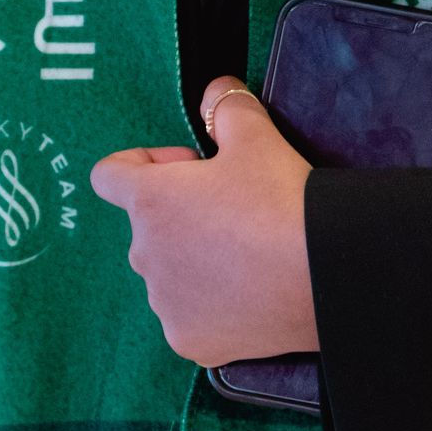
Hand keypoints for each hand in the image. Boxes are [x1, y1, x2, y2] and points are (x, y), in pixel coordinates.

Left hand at [91, 81, 316, 367]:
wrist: (322, 276)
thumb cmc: (281, 202)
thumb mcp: (256, 136)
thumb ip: (226, 105)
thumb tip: (216, 89)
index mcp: (149, 201)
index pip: (109, 175)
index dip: (145, 162)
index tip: (190, 166)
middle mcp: (144, 255)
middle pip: (148, 225)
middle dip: (180, 213)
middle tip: (234, 208)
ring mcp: (165, 303)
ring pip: (168, 272)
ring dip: (193, 260)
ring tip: (246, 253)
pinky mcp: (189, 341)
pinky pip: (188, 314)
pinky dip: (209, 304)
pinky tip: (247, 292)